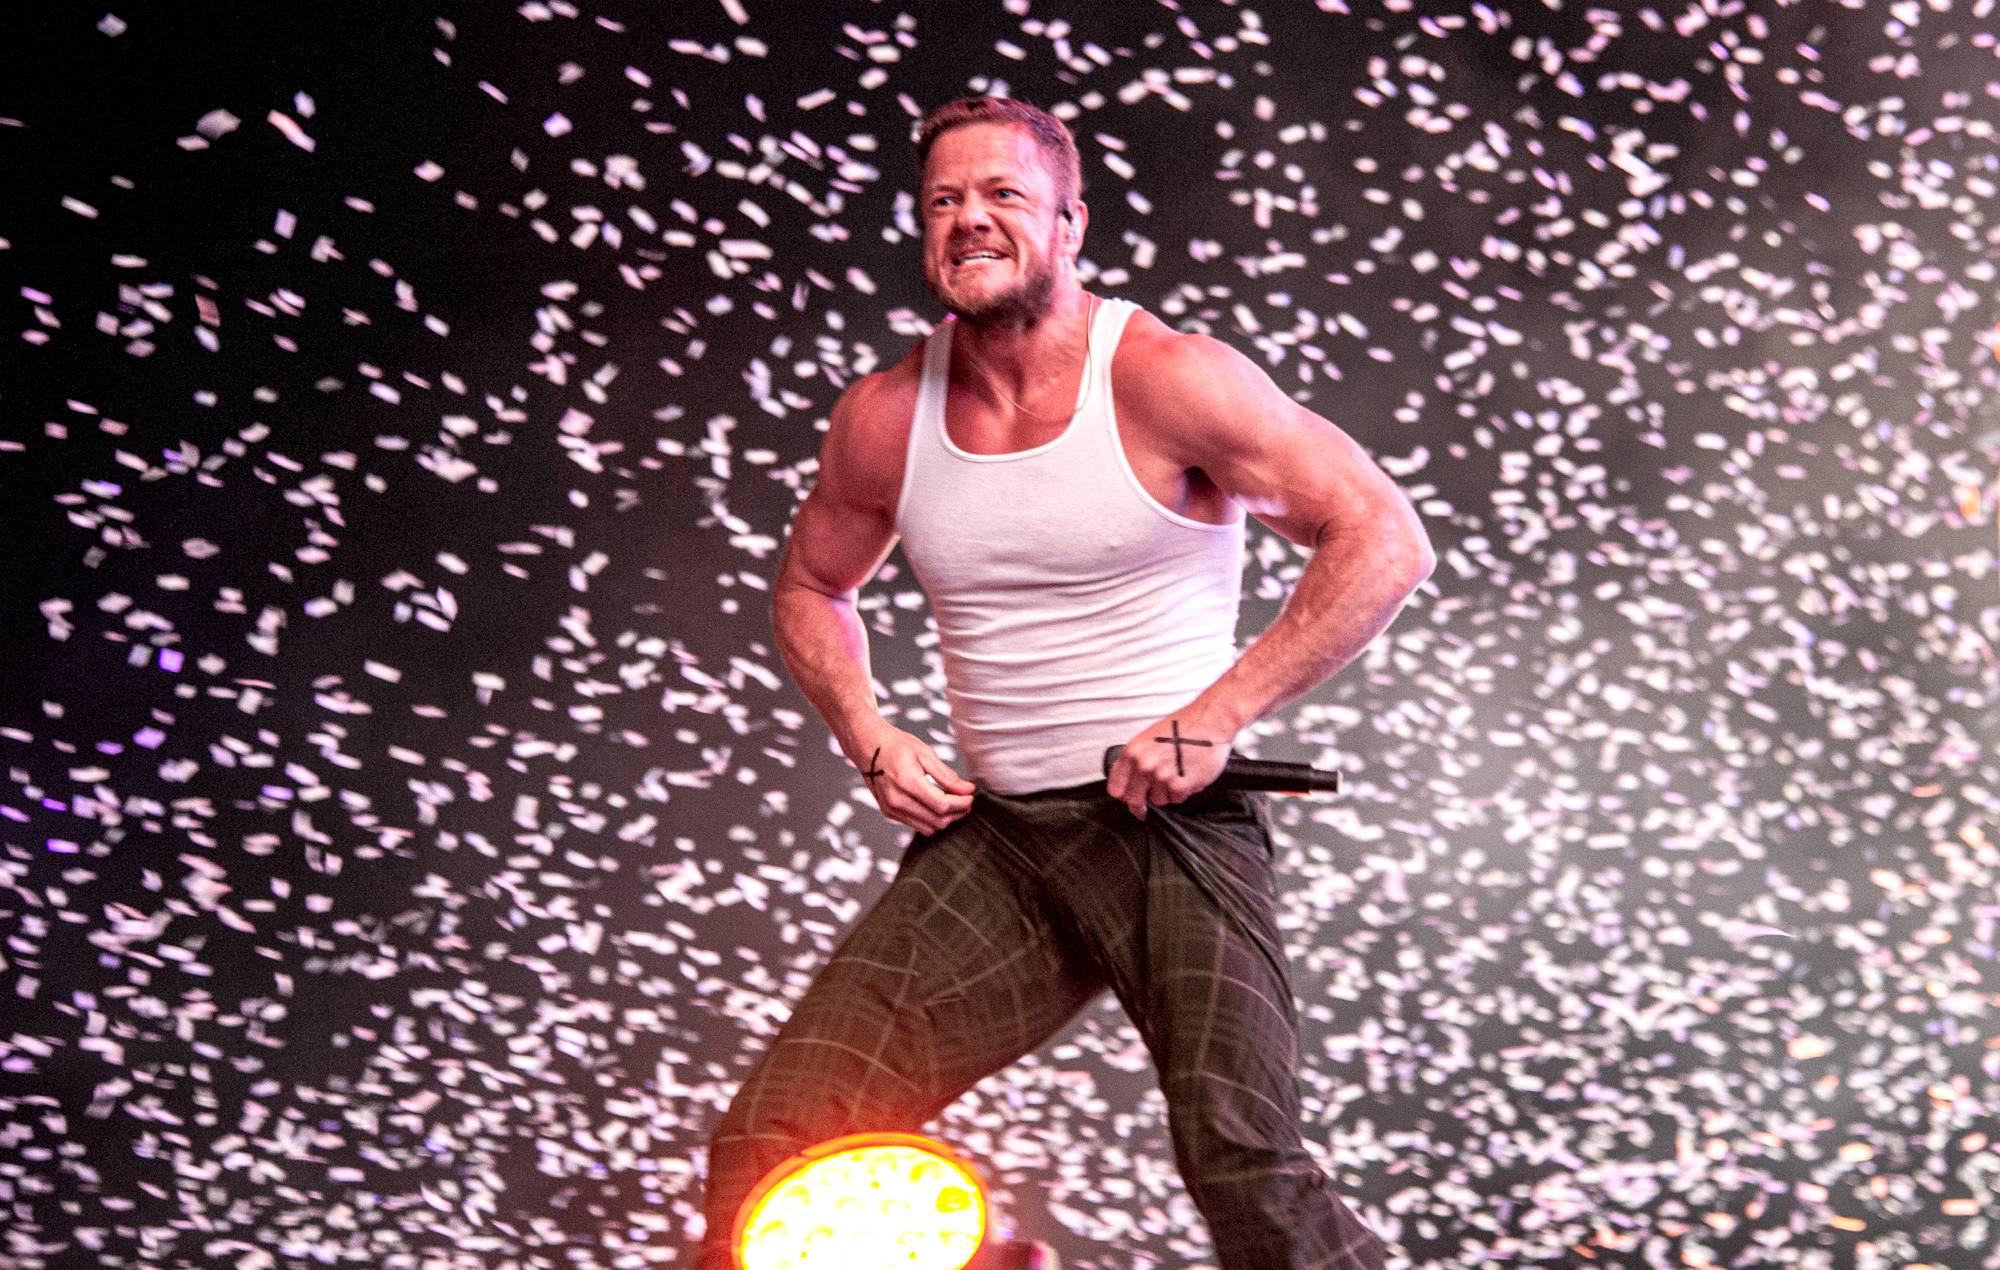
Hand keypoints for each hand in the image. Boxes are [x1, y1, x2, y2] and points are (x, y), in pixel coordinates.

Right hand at [851, 725, 976, 834]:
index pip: (942, 805)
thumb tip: (968, 790)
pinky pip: (917, 825)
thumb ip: (947, 775)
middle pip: (937, 821)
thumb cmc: (897, 745)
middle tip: (966, 801)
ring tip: (955, 804)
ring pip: (928, 828)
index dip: (961, 804)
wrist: (868, 747)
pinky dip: (932, 820)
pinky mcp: (889, 813)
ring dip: (946, 820)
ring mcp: (891, 809)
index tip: (971, 796)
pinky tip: (938, 805)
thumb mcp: (925, 753)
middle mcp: (897, 800)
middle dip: (957, 813)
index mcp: (907, 782)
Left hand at [1106, 714, 1232, 818]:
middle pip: (1134, 800)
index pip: (1116, 788)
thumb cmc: (1183, 726)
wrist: (1209, 721)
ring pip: (1159, 800)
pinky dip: (1184, 791)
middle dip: (1142, 802)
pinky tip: (1189, 775)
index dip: (1124, 795)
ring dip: (1167, 793)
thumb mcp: (1150, 738)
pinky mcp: (1180, 784)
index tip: (1130, 798)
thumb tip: (1132, 782)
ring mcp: (1162, 776)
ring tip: (1178, 774)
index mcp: (1133, 752)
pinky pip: (1177, 799)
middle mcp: (1144, 765)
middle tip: (1150, 799)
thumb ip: (1138, 760)